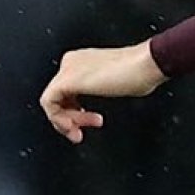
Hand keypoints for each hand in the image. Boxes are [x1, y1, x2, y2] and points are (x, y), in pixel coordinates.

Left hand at [40, 41, 164, 140]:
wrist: (145, 65)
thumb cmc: (139, 74)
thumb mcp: (116, 85)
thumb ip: (102, 91)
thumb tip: (94, 109)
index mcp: (82, 62)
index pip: (67, 92)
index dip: (76, 112)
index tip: (91, 122)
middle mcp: (72, 63)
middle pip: (59, 98)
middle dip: (71, 119)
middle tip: (82, 132)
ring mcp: (68, 69)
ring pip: (52, 102)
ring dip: (66, 122)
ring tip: (80, 132)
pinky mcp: (66, 80)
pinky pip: (49, 103)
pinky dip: (58, 119)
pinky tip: (72, 126)